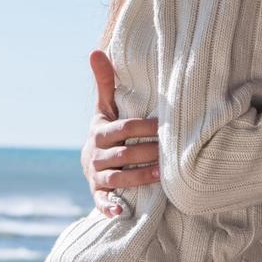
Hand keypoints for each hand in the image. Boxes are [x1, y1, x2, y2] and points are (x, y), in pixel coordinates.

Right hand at [81, 50, 159, 216]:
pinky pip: (102, 202)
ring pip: (118, 178)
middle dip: (147, 152)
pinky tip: (121, 211)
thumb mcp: (104, 108)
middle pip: (124, 154)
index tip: (165, 125)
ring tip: (163, 174)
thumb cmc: (106, 131)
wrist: (90, 163)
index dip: (144, 127)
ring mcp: (96, 177)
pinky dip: (110, 207)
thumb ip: (105, 82)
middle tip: (171, 152)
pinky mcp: (98, 195)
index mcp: (99, 133)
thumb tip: (95, 50)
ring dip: (139, 177)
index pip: (123, 129)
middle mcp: (95, 155)